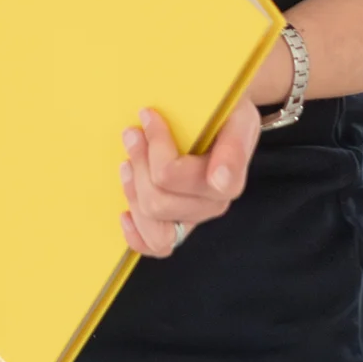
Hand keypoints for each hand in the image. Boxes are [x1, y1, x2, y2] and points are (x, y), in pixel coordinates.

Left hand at [119, 99, 260, 257]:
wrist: (228, 119)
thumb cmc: (227, 114)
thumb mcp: (237, 116)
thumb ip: (234, 148)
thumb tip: (219, 181)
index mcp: (227, 180)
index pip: (170, 175)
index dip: (154, 146)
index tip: (148, 115)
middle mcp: (213, 205)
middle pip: (157, 202)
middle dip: (139, 164)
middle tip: (133, 133)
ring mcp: (195, 217)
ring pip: (154, 228)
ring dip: (134, 194)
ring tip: (127, 163)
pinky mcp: (180, 224)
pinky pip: (156, 246)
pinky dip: (136, 235)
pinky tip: (125, 214)